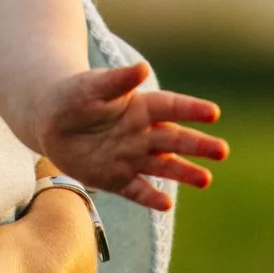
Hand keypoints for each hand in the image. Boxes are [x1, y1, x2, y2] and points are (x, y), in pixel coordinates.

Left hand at [38, 62, 226, 212]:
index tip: (213, 113)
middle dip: (198, 145)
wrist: (51, 122)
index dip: (191, 109)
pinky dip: (150, 198)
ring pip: (163, 167)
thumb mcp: (92, 85)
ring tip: (205, 180)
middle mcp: (142, 133)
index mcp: (140, 106)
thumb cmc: (75, 96)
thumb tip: (142, 67)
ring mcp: (131, 158)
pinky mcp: (116, 179)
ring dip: (184, 173)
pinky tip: (166, 205)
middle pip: (175, 140)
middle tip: (222, 151)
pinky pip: (137, 190)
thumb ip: (117, 80)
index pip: (171, 107)